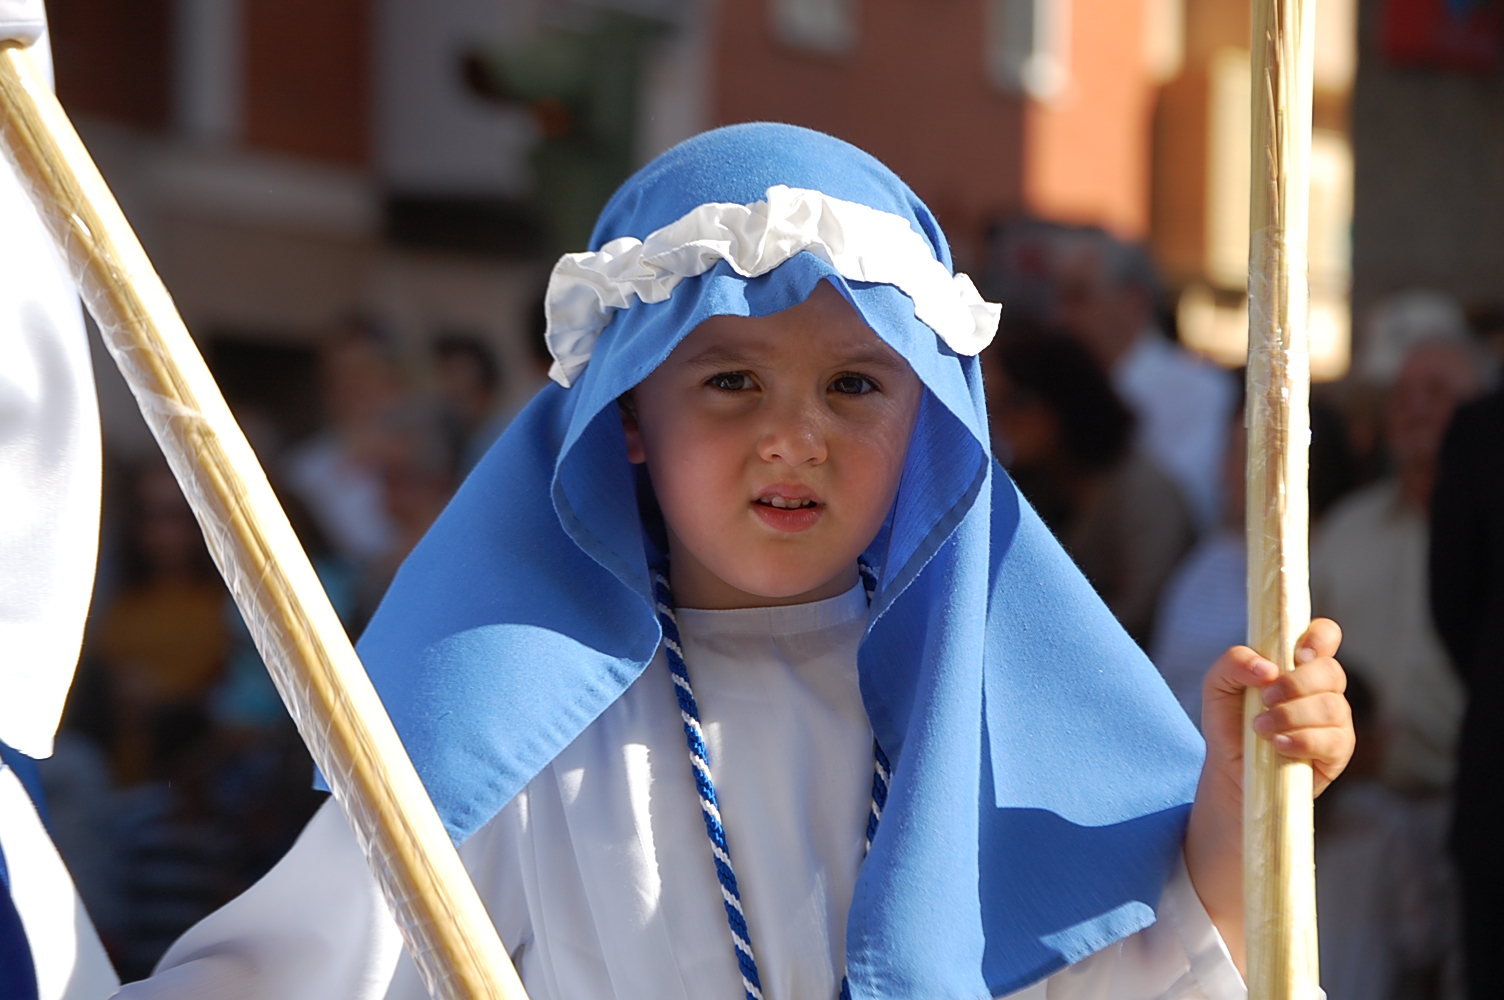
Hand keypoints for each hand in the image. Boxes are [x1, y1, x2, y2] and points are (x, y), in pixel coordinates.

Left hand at [1183, 619, 1352, 971]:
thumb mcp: (1215, 691)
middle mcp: (1321, 692)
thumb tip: (1264, 665)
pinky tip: (1277, 747)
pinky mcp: (1335, 756)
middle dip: (1297, 682)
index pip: (1324, 637)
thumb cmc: (1228, 729)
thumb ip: (1231, 664)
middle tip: (1265, 697)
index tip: (1297, 649)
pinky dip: (1303, 740)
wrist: (1230, 782)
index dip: (1319, 636)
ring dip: (1295, 713)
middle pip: (1332, 671)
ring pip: (1335, 706)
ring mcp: (1334, 724)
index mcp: (1297, 667)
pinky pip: (1334, 741)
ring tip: (1262, 729)